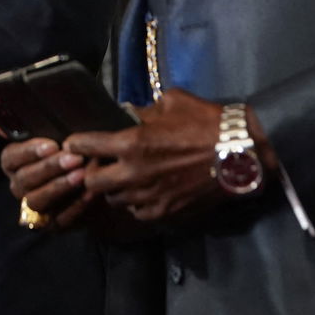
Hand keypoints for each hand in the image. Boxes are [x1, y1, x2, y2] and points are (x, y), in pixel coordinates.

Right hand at [2, 138, 89, 230]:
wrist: (93, 178)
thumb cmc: (68, 151)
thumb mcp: (55, 135)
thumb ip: (30, 125)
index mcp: (13, 163)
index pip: (10, 157)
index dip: (29, 151)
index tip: (52, 144)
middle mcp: (19, 186)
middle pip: (26, 178)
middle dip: (50, 168)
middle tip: (73, 157)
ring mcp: (34, 208)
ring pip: (38, 199)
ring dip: (60, 186)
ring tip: (81, 175)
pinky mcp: (51, 224)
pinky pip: (60, 218)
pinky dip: (76, 206)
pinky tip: (90, 193)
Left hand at [67, 88, 276, 224]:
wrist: (241, 154)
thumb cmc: (206, 122)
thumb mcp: (172, 103)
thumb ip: (145, 109)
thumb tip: (129, 112)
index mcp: (131, 143)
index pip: (85, 146)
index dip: (75, 144)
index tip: (74, 144)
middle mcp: (134, 173)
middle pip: (92, 182)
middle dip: (91, 173)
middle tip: (100, 165)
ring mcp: (149, 197)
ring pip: (114, 200)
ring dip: (115, 189)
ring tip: (125, 178)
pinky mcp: (165, 212)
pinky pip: (138, 212)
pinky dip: (136, 203)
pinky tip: (145, 192)